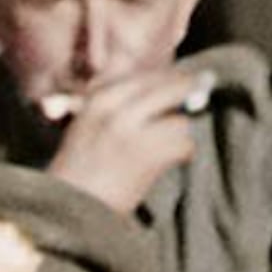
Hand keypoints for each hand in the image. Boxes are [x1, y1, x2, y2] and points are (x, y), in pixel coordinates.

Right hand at [43, 67, 205, 215]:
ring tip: (161, 147)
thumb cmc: (78, 168)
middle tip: (204, 84)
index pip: (145, 75)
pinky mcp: (149, 156)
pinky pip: (184, 145)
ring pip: (180, 120)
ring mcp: (133, 133)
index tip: (183, 77)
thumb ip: (109, 95)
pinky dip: (181, 154)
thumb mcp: (85, 124)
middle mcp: (115, 110)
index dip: (169, 75)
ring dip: (178, 133)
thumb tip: (131, 63)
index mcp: (98, 101)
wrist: (67, 208)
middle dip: (189, 87)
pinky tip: (166, 162)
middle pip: (170, 86)